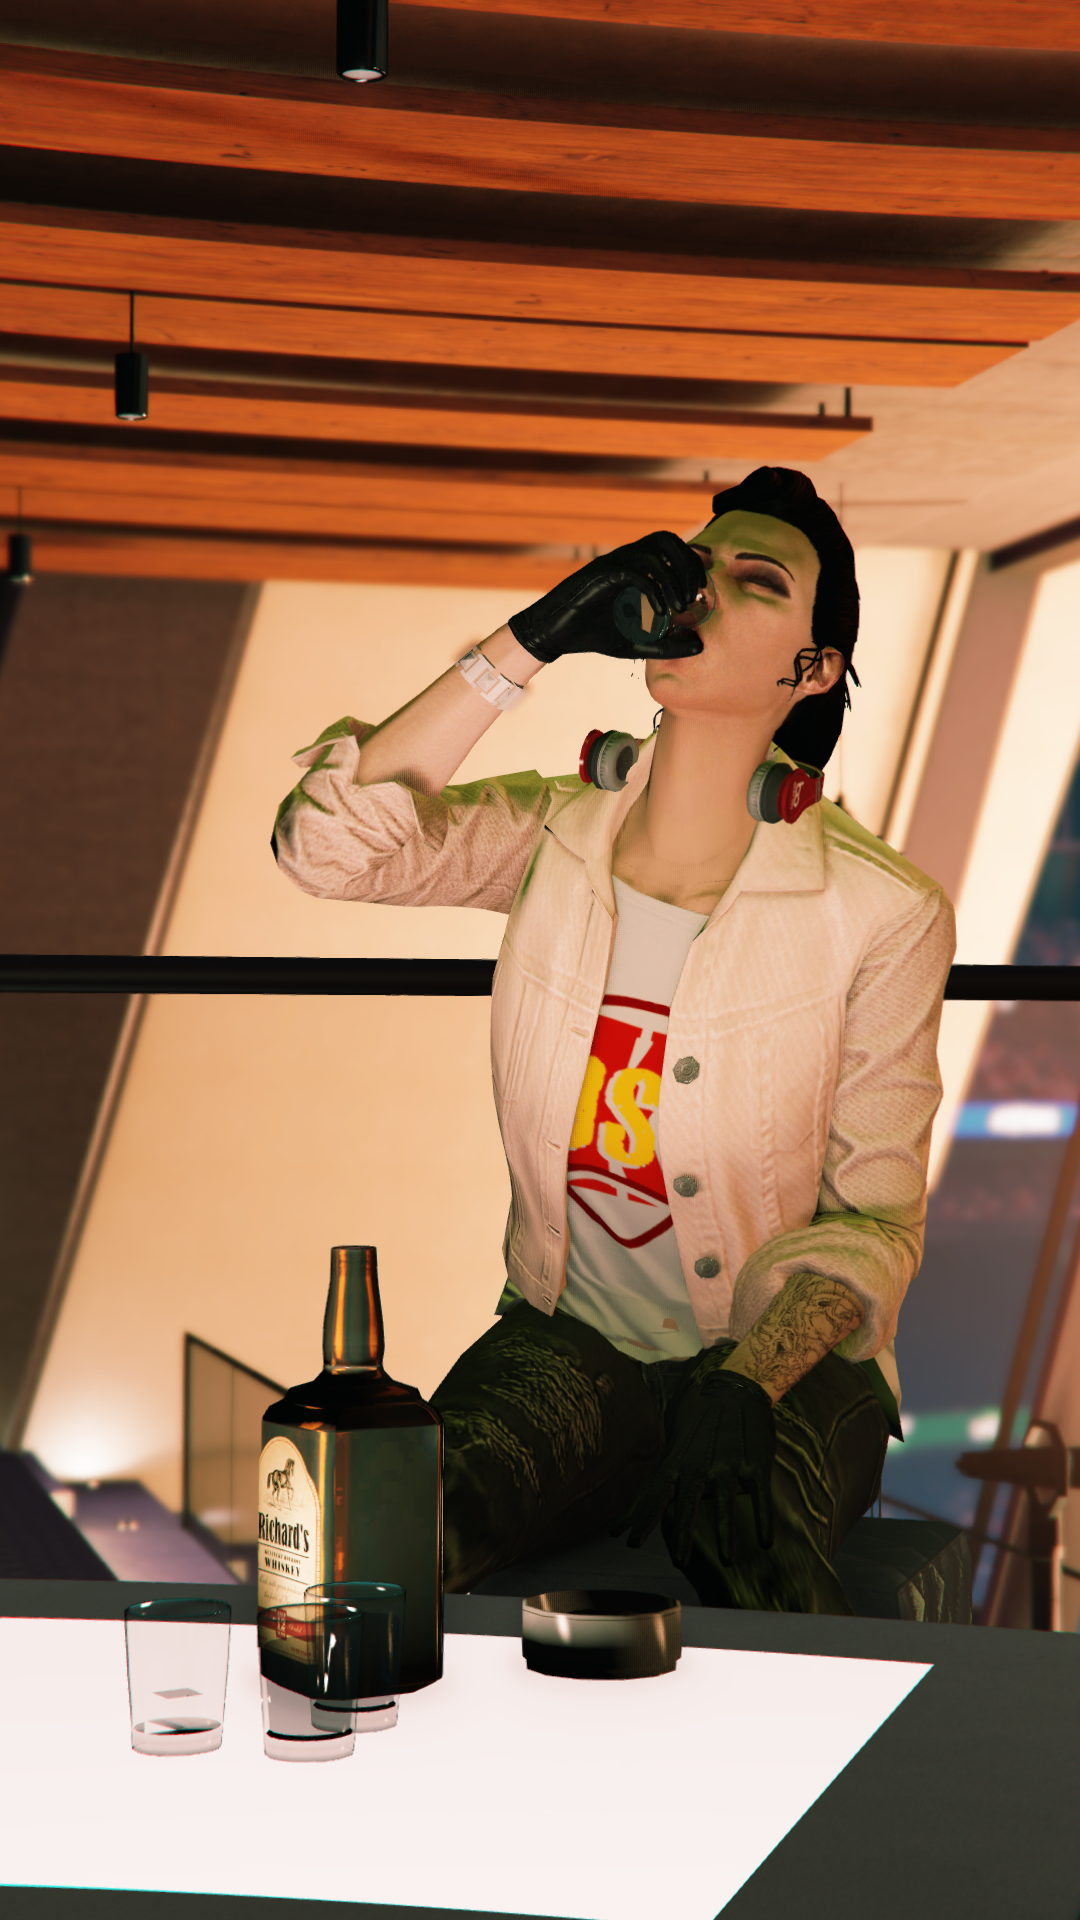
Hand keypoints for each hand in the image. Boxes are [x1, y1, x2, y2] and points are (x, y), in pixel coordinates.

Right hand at [508, 531, 707, 664]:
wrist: (555, 636)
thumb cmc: (593, 635)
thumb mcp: (637, 644)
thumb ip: (667, 644)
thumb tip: (699, 645)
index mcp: (634, 566)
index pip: (671, 547)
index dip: (692, 562)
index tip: (702, 589)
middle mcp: (624, 558)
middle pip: (665, 539)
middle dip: (687, 563)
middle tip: (696, 593)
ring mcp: (611, 564)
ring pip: (651, 553)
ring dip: (672, 579)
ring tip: (680, 608)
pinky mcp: (599, 576)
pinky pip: (632, 573)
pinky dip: (652, 591)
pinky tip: (659, 614)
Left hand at [612, 1364, 774, 1566]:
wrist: (735, 1384)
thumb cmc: (699, 1419)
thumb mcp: (675, 1442)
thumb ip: (663, 1475)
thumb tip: (637, 1507)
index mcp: (678, 1460)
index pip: (655, 1493)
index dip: (641, 1518)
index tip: (628, 1542)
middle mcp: (700, 1464)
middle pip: (688, 1503)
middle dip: (681, 1533)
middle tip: (678, 1562)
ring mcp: (729, 1464)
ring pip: (726, 1503)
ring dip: (726, 1533)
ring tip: (727, 1560)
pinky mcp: (755, 1464)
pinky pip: (761, 1496)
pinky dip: (764, 1519)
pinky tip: (765, 1542)